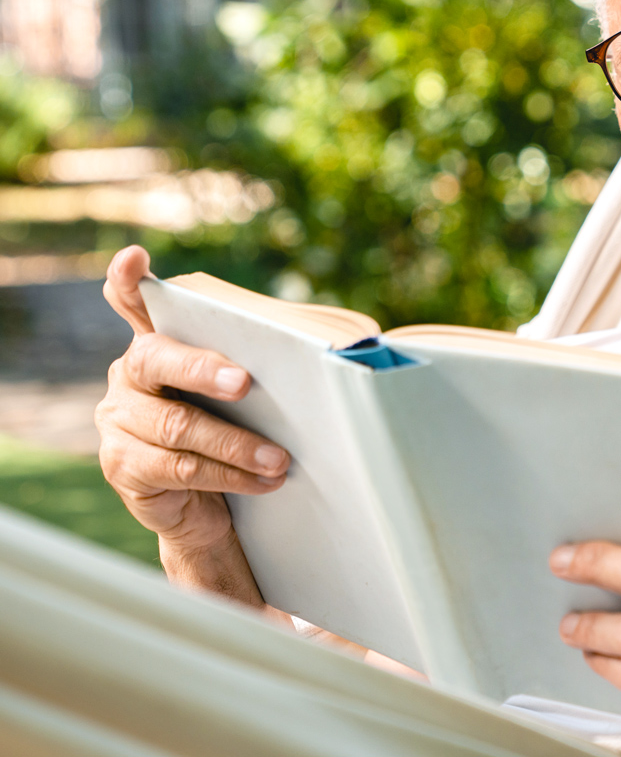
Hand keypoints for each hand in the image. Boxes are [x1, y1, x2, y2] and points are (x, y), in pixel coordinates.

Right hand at [96, 246, 290, 603]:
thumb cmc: (241, 433)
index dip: (128, 280)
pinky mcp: (123, 468)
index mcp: (159, 343)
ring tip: (280, 458)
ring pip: (177, 426)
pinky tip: (265, 480)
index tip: (137, 258)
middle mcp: (129, 376)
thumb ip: (271, 359)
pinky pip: (180, 469)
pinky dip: (229, 474)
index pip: (133, 303)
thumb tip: (353, 341)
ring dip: (236, 443)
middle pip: (155, 358)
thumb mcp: (254, 395)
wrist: (213, 510)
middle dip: (202, 368)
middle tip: (245, 382)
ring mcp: (118, 422)